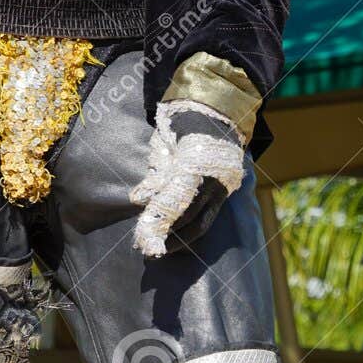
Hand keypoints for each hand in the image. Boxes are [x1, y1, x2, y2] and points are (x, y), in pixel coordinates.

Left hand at [130, 100, 245, 259]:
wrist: (217, 112)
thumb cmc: (183, 124)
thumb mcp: (164, 143)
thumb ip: (155, 173)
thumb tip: (138, 199)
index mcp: (196, 165)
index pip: (176, 203)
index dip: (159, 223)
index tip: (142, 237)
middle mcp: (213, 180)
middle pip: (190, 219)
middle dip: (167, 238)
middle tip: (145, 250)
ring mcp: (222, 187)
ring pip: (201, 223)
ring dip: (179, 240)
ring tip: (158, 250)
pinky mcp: (224, 193)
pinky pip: (207, 218)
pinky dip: (190, 231)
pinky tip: (175, 239)